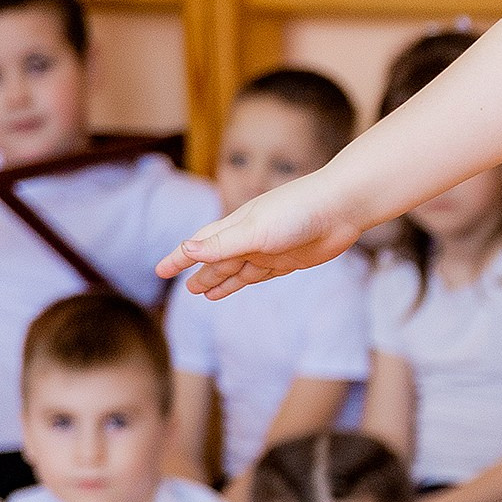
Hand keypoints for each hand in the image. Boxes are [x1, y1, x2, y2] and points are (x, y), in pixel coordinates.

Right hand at [158, 172, 363, 300]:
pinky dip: (245, 281)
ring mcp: (270, 249)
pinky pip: (261, 274)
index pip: (200, 244)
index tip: (160, 270)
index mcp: (236, 225)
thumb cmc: (298, 212)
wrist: (341, 208)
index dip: (180, 257)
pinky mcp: (290, 259)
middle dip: (200, 273)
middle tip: (184, 288)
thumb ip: (222, 244)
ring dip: (220, 280)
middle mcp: (250, 237)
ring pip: (237, 270)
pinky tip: (239, 283)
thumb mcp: (255, 231)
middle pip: (218, 260)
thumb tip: (186, 251)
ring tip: (203, 293)